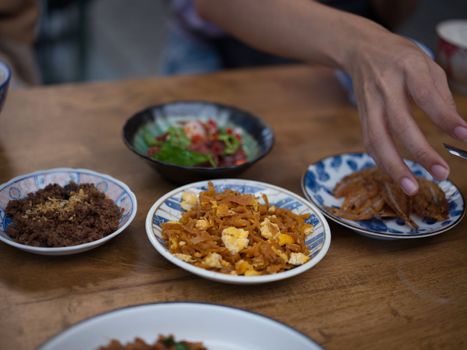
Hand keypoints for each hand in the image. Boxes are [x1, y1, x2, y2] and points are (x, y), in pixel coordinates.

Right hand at [347, 31, 466, 194]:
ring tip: (411, 188)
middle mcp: (385, 87)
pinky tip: (396, 176)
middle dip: (420, 151)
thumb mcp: (427, 65)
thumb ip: (440, 95)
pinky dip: (382, 162)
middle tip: (441, 173)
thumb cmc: (400, 58)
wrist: (361, 51)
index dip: (444, 117)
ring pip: (377, 139)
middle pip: (399, 123)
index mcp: (407, 68)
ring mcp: (369, 103)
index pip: (426, 95)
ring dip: (393, 166)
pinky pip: (370, 143)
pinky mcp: (361, 116)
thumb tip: (456, 128)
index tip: (465, 136)